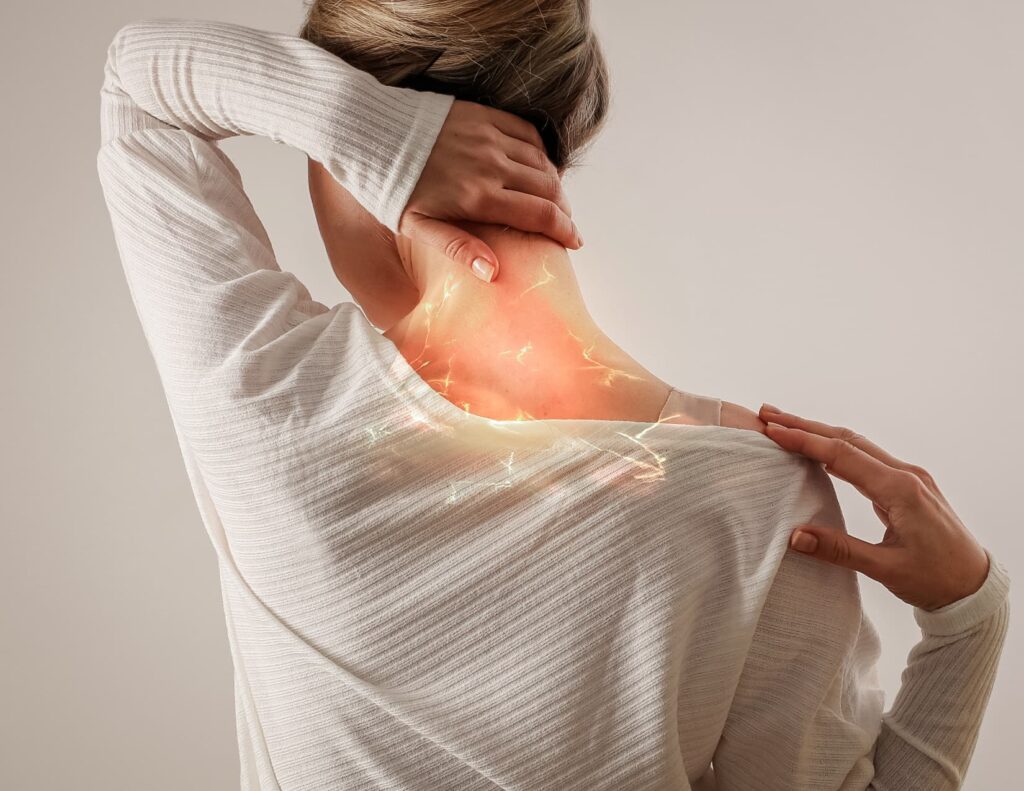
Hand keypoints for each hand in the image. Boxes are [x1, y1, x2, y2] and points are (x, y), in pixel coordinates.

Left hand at [398, 99, 581, 282]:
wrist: (368, 134)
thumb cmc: (389, 188)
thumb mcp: (417, 227)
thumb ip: (458, 248)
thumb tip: (494, 272)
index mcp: (478, 197)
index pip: (539, 214)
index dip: (564, 230)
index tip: (574, 241)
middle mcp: (491, 165)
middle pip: (548, 188)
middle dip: (564, 209)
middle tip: (565, 224)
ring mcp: (489, 137)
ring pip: (541, 161)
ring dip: (554, 183)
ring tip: (553, 200)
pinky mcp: (483, 115)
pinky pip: (527, 133)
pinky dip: (539, 152)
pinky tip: (537, 166)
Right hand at [758, 403, 990, 610]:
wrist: (976, 588)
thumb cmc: (936, 580)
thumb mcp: (886, 569)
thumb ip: (839, 550)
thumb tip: (794, 536)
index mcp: (900, 489)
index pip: (842, 454)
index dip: (804, 441)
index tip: (772, 431)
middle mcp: (905, 475)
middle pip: (847, 439)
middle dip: (805, 425)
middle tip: (768, 414)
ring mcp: (908, 478)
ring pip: (856, 445)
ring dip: (819, 433)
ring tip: (785, 426)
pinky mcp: (907, 486)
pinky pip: (866, 458)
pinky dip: (836, 449)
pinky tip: (818, 450)